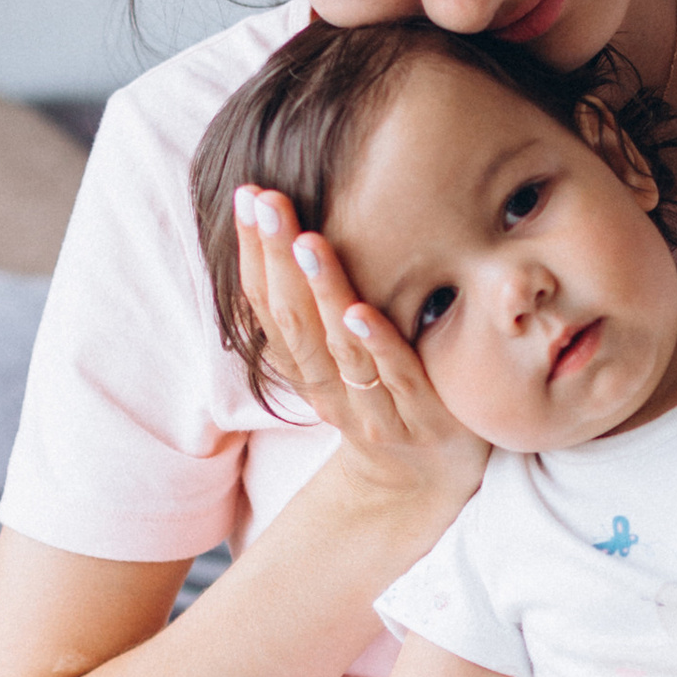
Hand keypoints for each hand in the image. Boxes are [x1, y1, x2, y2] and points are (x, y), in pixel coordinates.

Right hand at [233, 187, 484, 517]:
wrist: (429, 479)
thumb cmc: (388, 396)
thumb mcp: (344, 357)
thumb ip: (320, 305)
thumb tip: (296, 226)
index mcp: (306, 371)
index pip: (269, 306)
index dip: (254, 254)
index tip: (247, 197)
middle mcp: (330, 391)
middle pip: (294, 320)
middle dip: (276, 256)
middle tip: (265, 200)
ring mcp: (374, 409)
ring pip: (338, 348)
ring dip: (320, 292)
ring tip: (307, 242)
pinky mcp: (421, 420)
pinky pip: (395, 377)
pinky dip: (375, 343)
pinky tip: (360, 312)